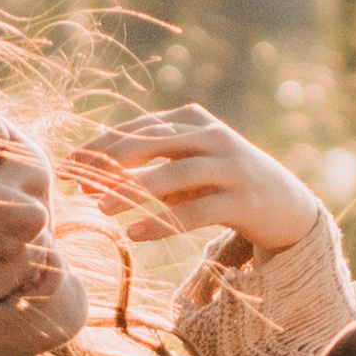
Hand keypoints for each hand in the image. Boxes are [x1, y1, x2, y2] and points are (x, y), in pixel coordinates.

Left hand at [74, 107, 321, 260]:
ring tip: (100, 211)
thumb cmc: (224, 183)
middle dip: (110, 163)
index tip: (69, 166)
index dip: (101, 146)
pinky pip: (195, 212)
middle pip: (151, 142)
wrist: (287, 204)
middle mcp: (212, 137)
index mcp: (193, 120)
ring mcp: (230, 167)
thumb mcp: (189, 163)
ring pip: (173, 175)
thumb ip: (152, 158)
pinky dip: (163, 223)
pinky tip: (135, 235)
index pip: (138, 128)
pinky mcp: (242, 200)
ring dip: (133, 192)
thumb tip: (95, 168)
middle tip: (78, 184)